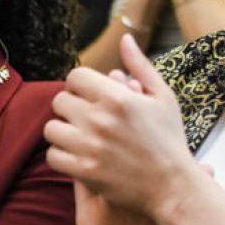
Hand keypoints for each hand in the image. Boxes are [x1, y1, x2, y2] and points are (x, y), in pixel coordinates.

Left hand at [44, 34, 194, 217]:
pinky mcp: (83, 171)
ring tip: (81, 136)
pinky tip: (78, 155)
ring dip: (63, 132)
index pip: (74, 77)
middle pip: (59, 101)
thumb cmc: (168, 139)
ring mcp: (89, 146)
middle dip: (71, 108)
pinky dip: (62, 155)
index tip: (89, 96)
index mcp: (118, 98)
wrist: (172, 185)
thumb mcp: (163, 97)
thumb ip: (140, 66)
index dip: (79, 85)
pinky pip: (53, 155)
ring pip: (51, 128)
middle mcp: (100, 119)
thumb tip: (125, 38)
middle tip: (86, 118)